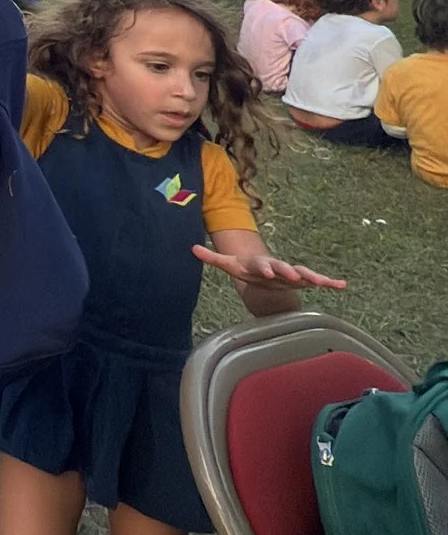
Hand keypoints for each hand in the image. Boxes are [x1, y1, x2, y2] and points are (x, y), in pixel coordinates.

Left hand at [193, 244, 346, 293]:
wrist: (263, 269)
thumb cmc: (246, 269)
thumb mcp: (228, 264)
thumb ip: (212, 257)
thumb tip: (191, 248)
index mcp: (261, 264)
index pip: (262, 265)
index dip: (265, 267)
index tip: (268, 270)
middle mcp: (278, 267)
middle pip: (284, 268)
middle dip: (288, 272)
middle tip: (294, 276)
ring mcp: (292, 273)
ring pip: (304, 273)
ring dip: (314, 277)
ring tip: (325, 282)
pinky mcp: (302, 280)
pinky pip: (318, 280)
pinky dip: (330, 282)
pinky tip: (343, 285)